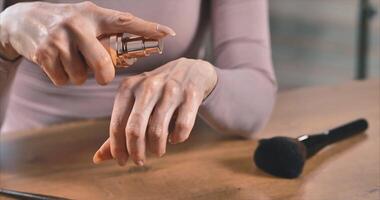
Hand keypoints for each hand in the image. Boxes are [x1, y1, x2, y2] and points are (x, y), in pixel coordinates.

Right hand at [0, 1, 174, 84]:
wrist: (24, 20)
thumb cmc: (67, 25)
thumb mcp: (88, 20)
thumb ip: (108, 34)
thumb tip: (135, 56)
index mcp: (95, 15)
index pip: (126, 22)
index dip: (149, 28)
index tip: (169, 34)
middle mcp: (78, 24)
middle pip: (103, 64)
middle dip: (104, 76)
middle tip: (101, 75)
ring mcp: (59, 39)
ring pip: (82, 76)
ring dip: (79, 75)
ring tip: (70, 58)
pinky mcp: (44, 53)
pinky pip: (64, 80)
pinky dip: (63, 77)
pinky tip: (57, 62)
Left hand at [93, 58, 217, 165]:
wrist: (192, 71)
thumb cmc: (157, 92)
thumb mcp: (135, 103)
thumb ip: (119, 129)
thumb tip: (97, 158)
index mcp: (129, 87)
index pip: (117, 125)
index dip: (118, 149)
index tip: (122, 161)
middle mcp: (148, 86)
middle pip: (135, 129)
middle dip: (136, 152)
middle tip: (139, 161)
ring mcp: (171, 89)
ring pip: (158, 130)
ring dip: (156, 148)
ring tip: (158, 151)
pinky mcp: (191, 95)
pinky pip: (182, 127)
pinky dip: (177, 138)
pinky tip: (175, 138)